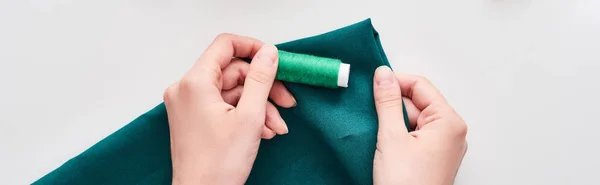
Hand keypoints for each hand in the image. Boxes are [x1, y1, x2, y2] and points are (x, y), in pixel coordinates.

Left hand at [163, 34, 294, 184]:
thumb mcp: (250, 117)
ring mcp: (189, 105)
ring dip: (258, 106)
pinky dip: (245, 115)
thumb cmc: (218, 165)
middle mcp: (186, 90)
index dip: (253, 48)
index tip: (273, 59)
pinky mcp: (194, 118)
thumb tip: (268, 53)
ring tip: (275, 127)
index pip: (225, 46)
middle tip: (285, 101)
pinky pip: (224, 106)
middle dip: (263, 88)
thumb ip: (261, 80)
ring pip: (232, 92)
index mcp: (195, 83)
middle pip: (233, 72)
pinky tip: (263, 131)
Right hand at [372, 66, 467, 184]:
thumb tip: (383, 75)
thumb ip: (387, 102)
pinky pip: (414, 135)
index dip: (395, 82)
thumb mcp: (391, 137)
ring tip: (376, 133)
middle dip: (392, 104)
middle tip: (369, 112)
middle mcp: (451, 132)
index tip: (372, 84)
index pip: (421, 86)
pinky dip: (397, 134)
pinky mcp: (432, 158)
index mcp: (449, 122)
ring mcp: (442, 147)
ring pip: (413, 119)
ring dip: (392, 121)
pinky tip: (383, 142)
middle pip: (417, 102)